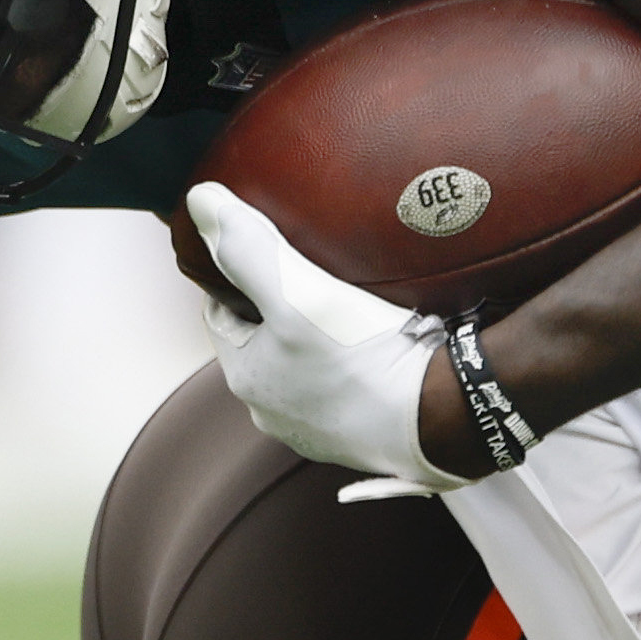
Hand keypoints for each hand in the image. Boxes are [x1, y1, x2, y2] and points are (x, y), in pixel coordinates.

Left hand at [185, 182, 462, 489]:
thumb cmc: (363, 357)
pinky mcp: (363, 439)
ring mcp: (319, 431)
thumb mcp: (297, 291)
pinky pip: (347, 393)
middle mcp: (274, 413)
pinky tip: (382, 346)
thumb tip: (200, 200)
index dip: (238, 278)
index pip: (222, 314)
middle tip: (312, 274)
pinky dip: (355, 370)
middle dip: (280, 311)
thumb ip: (248, 247)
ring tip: (350, 305)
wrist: (441, 418)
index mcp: (247, 377)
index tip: (266, 251)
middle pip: (265, 344)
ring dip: (319, 343)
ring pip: (306, 371)